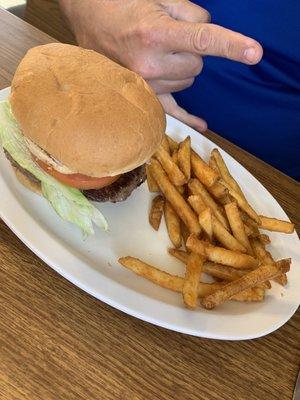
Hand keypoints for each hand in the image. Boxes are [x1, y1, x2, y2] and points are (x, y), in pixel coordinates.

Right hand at [59, 0, 262, 130]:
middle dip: (192, 51)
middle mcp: (149, 64)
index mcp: (155, 34)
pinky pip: (171, 111)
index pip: (202, 40)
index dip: (230, 45)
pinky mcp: (142, 96)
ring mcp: (145, 84)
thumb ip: (191, 14)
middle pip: (197, 65)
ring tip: (157, 53)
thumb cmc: (124, 6)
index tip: (254, 53)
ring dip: (181, 69)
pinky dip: (188, 116)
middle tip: (169, 38)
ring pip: (186, 82)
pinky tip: (202, 124)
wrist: (89, 20)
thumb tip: (207, 32)